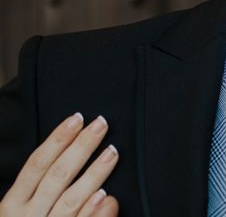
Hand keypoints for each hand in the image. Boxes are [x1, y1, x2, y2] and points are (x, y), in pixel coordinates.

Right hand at [0, 113, 119, 216]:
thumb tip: (70, 161)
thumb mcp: (22, 211)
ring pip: (71, 200)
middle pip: (56, 176)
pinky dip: (94, 212)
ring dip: (94, 174)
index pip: (36, 165)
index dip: (57, 140)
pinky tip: (108, 197)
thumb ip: (42, 188)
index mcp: (12, 205)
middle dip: (80, 148)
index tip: (76, 118)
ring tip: (112, 153)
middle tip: (101, 125)